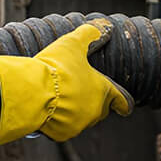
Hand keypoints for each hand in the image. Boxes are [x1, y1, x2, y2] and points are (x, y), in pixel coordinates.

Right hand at [0, 21, 132, 147]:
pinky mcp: (63, 133)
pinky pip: (64, 128)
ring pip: (82, 119)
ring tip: (62, 98)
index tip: (126, 106)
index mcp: (102, 91)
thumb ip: (89, 34)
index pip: (122, 100)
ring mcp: (79, 124)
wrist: (33, 93)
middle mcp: (95, 111)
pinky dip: (59, 121)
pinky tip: (50, 109)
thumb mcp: (73, 44)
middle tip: (82, 92)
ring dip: (76, 111)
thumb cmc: (56, 69)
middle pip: (101, 110)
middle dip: (95, 103)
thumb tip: (104, 26)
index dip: (124, 102)